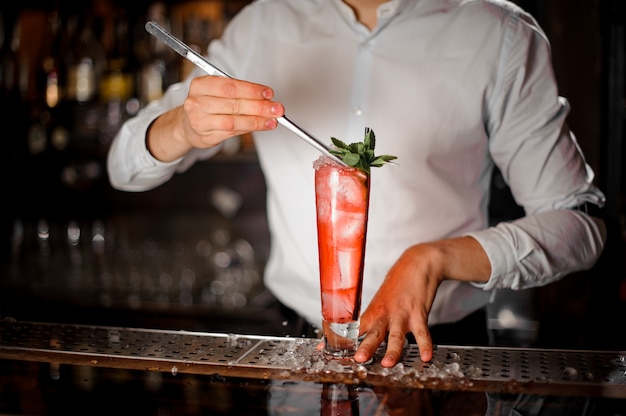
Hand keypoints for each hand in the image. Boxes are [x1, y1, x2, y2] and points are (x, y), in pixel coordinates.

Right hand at [148, 75, 284, 161]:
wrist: (187, 125)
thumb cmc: (206, 104)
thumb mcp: (217, 91)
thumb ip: (238, 92)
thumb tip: (265, 97)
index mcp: (200, 85)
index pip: (230, 86)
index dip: (251, 90)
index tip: (268, 93)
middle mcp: (197, 102)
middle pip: (233, 104)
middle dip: (259, 106)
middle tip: (276, 108)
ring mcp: (200, 121)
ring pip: (234, 120)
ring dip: (257, 120)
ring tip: (272, 119)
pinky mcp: (206, 136)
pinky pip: (232, 132)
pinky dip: (249, 128)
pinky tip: (261, 125)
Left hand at [353, 236, 490, 366]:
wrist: (418, 263)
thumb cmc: (399, 285)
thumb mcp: (382, 301)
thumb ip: (374, 318)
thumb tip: (359, 333)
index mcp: (373, 312)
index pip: (355, 328)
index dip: (343, 339)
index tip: (330, 350)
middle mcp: (385, 314)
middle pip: (373, 333)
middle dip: (366, 347)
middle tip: (358, 359)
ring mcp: (402, 314)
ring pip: (396, 335)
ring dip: (392, 350)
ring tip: (388, 363)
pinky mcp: (418, 312)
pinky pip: (422, 331)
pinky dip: (424, 344)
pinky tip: (426, 356)